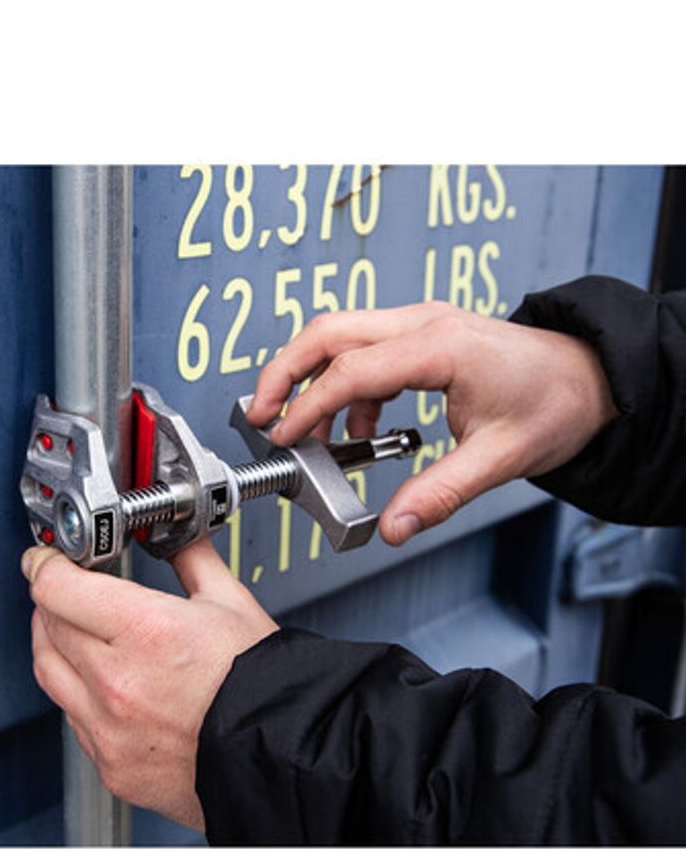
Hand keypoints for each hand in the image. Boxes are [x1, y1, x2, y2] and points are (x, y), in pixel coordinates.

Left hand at [23, 538, 277, 830]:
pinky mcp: (111, 765)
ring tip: (73, 630)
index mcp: (145, 631)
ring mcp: (109, 729)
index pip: (58, 588)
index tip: (47, 560)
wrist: (285, 755)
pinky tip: (99, 682)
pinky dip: (75, 693)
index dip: (46, 565)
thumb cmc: (265, 685)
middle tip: (66, 589)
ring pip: (48, 672)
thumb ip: (192, 559)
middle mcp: (117, 682)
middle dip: (52, 599)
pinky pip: (72, 718)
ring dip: (52, 643)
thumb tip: (178, 534)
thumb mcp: (231, 603)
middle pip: (48, 625)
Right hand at [248, 301, 618, 544]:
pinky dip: (346, 385)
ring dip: (310, 375)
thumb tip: (391, 527)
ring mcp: (422, 324)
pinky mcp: (423, 336)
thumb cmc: (556, 403)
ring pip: (340, 332)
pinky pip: (365, 350)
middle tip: (259, 412)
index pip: (350, 371)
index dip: (308, 407)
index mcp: (440, 347)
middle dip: (284, 370)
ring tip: (304, 428)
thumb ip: (438, 494)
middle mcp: (424, 324)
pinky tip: (358, 425)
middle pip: (328, 330)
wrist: (592, 377)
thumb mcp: (500, 458)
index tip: (283, 436)